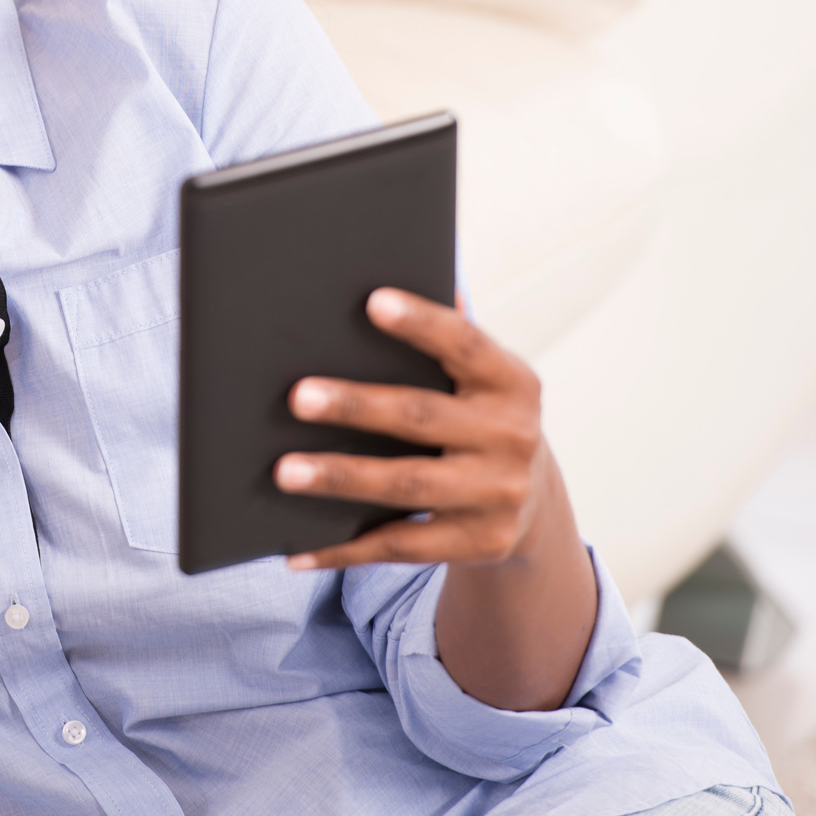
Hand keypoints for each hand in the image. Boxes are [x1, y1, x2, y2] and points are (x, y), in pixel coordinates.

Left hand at [275, 286, 549, 570]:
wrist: (532, 503)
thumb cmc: (480, 415)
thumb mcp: (479, 374)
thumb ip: (448, 330)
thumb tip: (403, 265)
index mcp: (512, 381)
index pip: (465, 344)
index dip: (420, 322)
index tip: (372, 301)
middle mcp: (513, 437)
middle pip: (421, 417)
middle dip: (356, 406)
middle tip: (296, 396)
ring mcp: (498, 495)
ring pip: (406, 485)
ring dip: (341, 477)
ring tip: (283, 471)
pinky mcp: (478, 544)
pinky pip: (400, 546)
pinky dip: (343, 550)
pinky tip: (293, 549)